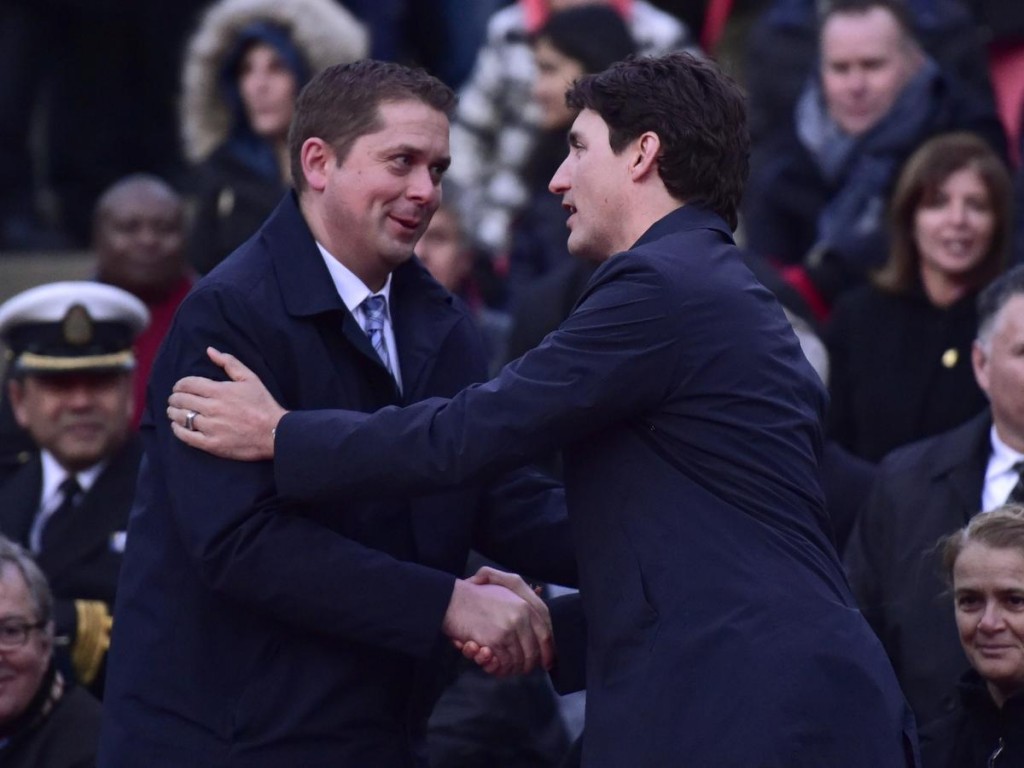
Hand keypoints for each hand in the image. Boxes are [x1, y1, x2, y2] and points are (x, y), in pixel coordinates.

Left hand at [167, 347, 285, 460]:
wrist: (275, 432)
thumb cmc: (263, 404)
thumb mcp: (250, 378)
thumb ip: (229, 363)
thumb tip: (210, 350)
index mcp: (220, 391)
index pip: (188, 384)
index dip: (179, 384)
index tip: (179, 387)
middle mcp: (212, 408)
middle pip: (182, 400)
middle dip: (174, 398)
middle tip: (174, 399)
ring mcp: (211, 427)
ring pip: (181, 417)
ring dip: (173, 412)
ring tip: (173, 411)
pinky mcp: (212, 444)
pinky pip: (186, 436)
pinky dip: (178, 430)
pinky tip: (177, 426)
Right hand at [442, 573, 553, 677]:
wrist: (453, 599)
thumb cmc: (476, 596)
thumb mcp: (506, 593)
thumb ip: (523, 609)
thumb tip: (539, 631)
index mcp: (526, 605)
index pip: (545, 634)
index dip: (547, 652)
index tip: (546, 663)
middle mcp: (521, 617)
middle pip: (533, 652)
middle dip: (527, 665)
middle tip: (520, 670)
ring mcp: (509, 629)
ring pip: (518, 660)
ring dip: (511, 668)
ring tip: (501, 666)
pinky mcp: (495, 641)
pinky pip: (503, 663)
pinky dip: (498, 668)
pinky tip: (490, 662)